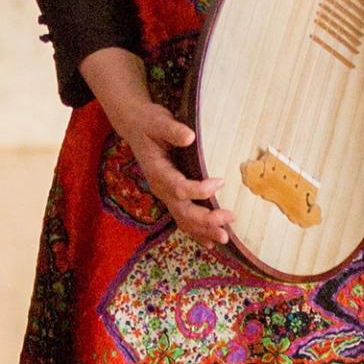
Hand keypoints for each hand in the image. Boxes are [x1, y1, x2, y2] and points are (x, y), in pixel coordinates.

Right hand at [81, 49, 232, 247]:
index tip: (220, 181)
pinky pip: (182, 219)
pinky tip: (210, 242)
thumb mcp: (158, 120)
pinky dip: (196, 232)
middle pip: (182, 211)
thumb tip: (189, 136)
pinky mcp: (170, 196)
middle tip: (228, 219)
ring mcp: (165, 194)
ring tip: (224, 238)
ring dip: (203, 231)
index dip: (199, 190)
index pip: (178, 187)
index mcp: (157, 171)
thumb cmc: (148, 122)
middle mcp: (160, 187)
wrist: (135, 126)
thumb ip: (172, 129)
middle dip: (205, 220)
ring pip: (183, 220)